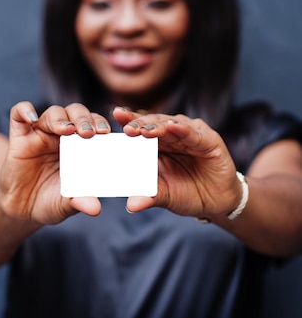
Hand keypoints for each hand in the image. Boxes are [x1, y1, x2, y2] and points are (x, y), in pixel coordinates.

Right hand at [0, 102, 110, 223]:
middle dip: (84, 118)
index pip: (94, 125)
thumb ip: (79, 202)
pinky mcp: (19, 136)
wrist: (22, 209)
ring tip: (66, 130)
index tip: (106, 133)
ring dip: (61, 118)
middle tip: (88, 133)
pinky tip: (32, 117)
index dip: (101, 123)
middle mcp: (61, 136)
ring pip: (53, 112)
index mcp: (80, 147)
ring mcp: (40, 134)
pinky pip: (18, 114)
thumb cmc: (50, 202)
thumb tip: (95, 209)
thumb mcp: (66, 204)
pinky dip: (25, 110)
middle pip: (75, 113)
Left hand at [112, 107, 240, 218]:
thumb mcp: (164, 195)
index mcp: (155, 143)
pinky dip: (184, 130)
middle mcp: (171, 134)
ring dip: (157, 126)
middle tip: (126, 128)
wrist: (216, 202)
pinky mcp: (209, 140)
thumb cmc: (185, 193)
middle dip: (138, 124)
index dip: (126, 123)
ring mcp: (190, 134)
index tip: (110, 121)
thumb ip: (149, 196)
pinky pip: (194, 134)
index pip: (138, 129)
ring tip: (144, 129)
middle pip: (152, 124)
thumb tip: (130, 206)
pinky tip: (174, 126)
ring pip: (170, 125)